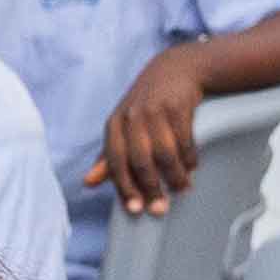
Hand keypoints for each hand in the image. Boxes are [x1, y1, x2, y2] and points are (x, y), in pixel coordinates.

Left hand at [98, 47, 207, 206]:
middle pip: (140, 160)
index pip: (115, 161)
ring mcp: (155, 109)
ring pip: (165, 153)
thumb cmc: (146, 106)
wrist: (175, 69)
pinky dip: (189, 158)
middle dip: (151, 188)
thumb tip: (88, 183)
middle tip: (161, 208)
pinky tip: (192, 166)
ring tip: (183, 188)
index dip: (124, 187)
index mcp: (115, 124)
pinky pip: (185, 140)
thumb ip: (108, 156)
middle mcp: (132, 116)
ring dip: (175, 176)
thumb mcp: (123, 127)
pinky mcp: (177, 105)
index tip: (135, 209)